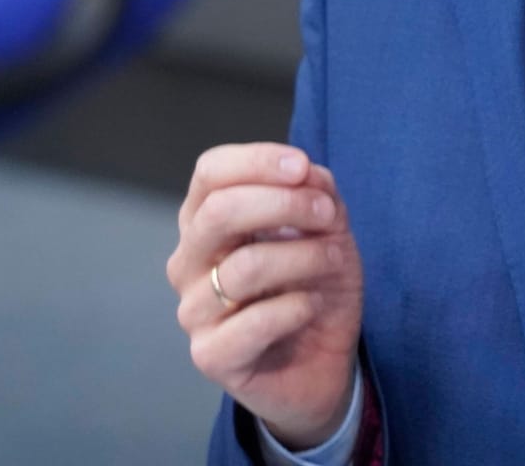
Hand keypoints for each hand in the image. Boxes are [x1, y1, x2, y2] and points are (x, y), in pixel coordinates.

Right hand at [168, 142, 364, 448]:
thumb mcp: (328, 231)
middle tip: (328, 215)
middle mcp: (189, 262)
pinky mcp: (210, 355)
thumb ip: (317, 194)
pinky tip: (313, 305)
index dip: (256, 161)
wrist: (323, 364)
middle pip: (218, 212)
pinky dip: (298, 306)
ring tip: (335, 259)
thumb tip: (306, 173)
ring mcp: (194, 310)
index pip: (210, 172)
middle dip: (283, 204)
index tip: (302, 166)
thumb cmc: (314, 288)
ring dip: (304, 256)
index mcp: (206, 221)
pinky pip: (256, 321)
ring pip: (244, 266)